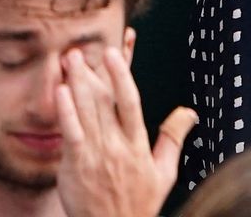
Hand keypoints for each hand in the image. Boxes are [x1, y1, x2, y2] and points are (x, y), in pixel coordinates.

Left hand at [55, 46, 194, 216]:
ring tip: (68, 61)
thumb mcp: (164, 173)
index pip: (131, 100)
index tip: (116, 49)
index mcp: (138, 144)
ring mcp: (96, 155)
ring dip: (77, 83)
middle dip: (92, 72)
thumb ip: (173, 138)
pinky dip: (66, 112)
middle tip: (79, 49)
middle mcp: (117, 145)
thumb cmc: (137, 205)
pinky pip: (72, 133)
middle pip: (104, 101)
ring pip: (87, 111)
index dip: (122, 73)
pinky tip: (61, 93)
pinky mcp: (75, 166)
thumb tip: (189, 111)